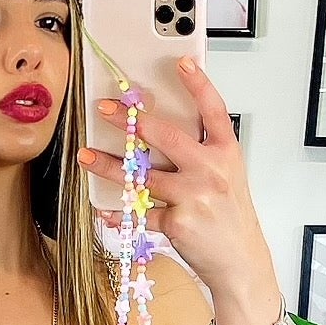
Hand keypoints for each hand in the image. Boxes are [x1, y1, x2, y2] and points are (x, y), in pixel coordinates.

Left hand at [79, 58, 279, 324]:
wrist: (240, 262)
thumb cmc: (229, 217)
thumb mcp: (226, 177)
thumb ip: (201, 153)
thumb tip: (158, 131)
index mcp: (225, 153)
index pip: (213, 110)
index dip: (199, 84)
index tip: (181, 62)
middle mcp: (210, 171)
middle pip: (167, 137)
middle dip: (131, 121)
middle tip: (105, 110)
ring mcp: (193, 197)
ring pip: (142, 176)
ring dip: (108, 166)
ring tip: (85, 155)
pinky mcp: (177, 223)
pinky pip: (139, 214)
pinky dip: (119, 213)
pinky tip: (103, 208)